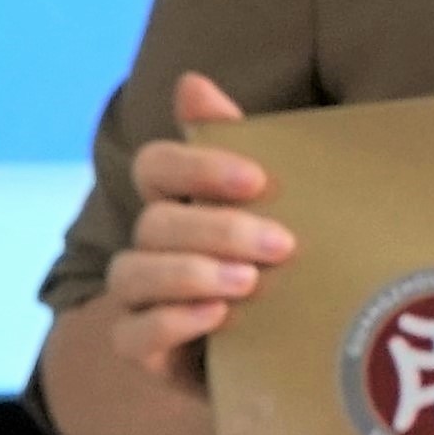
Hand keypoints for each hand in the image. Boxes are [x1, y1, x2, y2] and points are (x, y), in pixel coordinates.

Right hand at [85, 72, 290, 392]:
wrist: (303, 350)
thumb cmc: (289, 265)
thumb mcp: (283, 205)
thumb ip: (247, 144)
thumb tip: (190, 82)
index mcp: (180, 201)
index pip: (157, 166)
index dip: (196, 166)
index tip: (257, 179)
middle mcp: (153, 246)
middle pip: (154, 221)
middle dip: (214, 228)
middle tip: (279, 244)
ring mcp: (144, 299)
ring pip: (132, 274)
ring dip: (188, 273)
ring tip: (247, 283)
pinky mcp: (147, 352)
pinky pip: (130, 337)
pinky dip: (169, 323)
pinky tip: (217, 317)